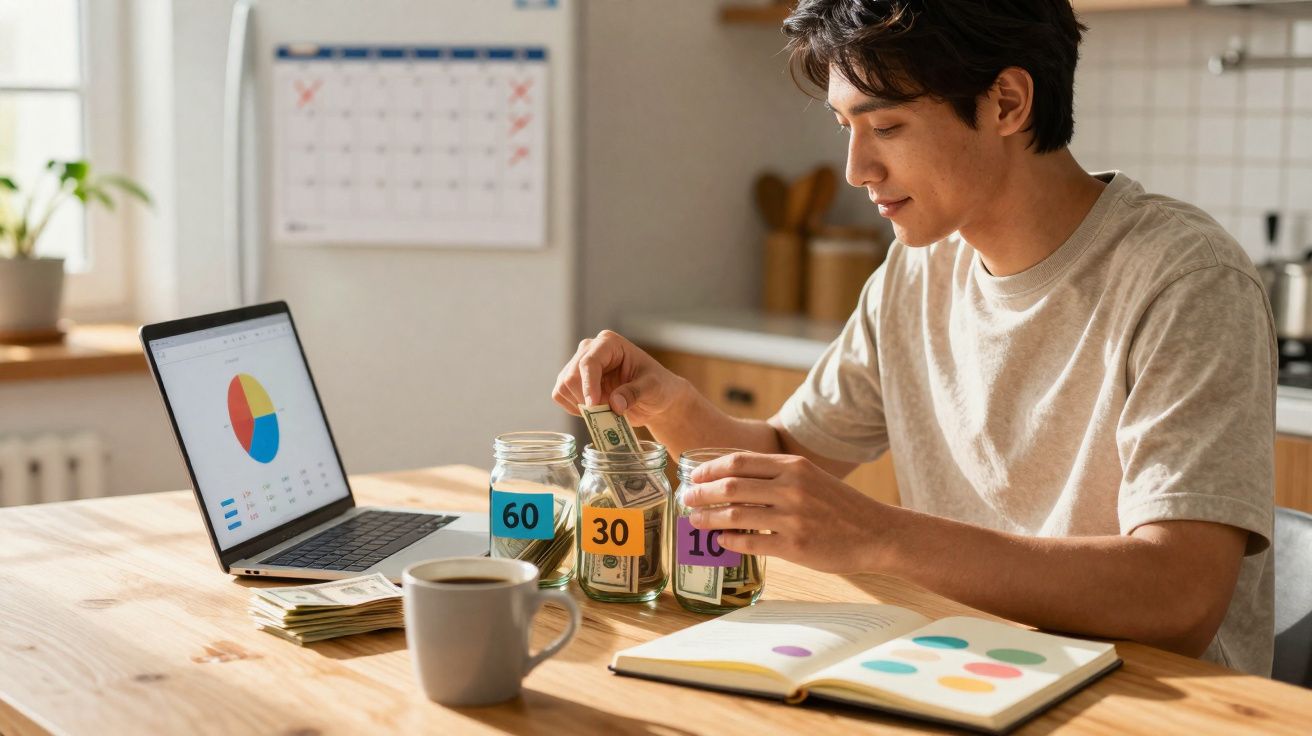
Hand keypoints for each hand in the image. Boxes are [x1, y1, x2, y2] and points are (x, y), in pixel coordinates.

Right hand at [551, 330, 686, 426]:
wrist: (653, 399)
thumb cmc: (657, 387)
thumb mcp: (653, 388)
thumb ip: (635, 393)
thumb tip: (615, 404)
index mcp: (609, 343)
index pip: (589, 362)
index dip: (589, 385)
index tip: (595, 406)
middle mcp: (589, 350)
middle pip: (572, 376)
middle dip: (586, 399)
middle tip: (607, 412)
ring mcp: (578, 365)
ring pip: (563, 387)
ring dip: (581, 406)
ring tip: (605, 410)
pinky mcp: (572, 382)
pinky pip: (560, 396)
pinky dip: (574, 409)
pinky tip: (594, 411)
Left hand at [683, 452, 891, 573]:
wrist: (877, 533)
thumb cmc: (840, 506)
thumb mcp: (811, 478)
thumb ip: (777, 476)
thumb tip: (733, 480)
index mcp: (793, 467)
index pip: (739, 462)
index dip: (710, 469)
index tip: (693, 476)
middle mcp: (791, 488)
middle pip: (730, 486)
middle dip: (701, 493)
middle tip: (687, 499)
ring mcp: (793, 518)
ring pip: (735, 515)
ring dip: (709, 518)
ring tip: (696, 521)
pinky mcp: (795, 547)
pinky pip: (751, 542)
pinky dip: (730, 540)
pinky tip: (722, 540)